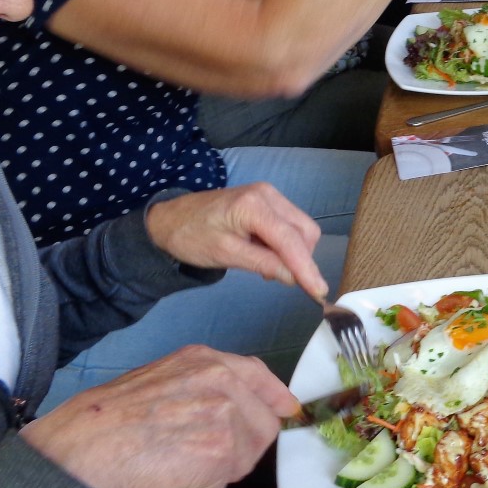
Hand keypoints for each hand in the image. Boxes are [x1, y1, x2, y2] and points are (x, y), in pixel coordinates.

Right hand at [20, 346, 295, 487]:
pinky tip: (169, 476)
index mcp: (206, 360)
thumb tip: (240, 408)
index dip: (275, 399)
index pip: (261, 375)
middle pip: (263, 426)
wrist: (79, 446)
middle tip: (195, 455)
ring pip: (245, 458)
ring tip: (174, 462)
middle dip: (238, 448)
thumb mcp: (162, 378)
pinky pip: (221, 483)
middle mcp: (221, 380)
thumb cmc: (105, 419)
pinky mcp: (219, 450)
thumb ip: (205, 385)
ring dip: (216, 471)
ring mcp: (224, 414)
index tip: (285, 411)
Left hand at [146, 183, 325, 298]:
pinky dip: (288, 244)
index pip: (290, 240)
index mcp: (254, 205)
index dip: (307, 268)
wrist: (169, 218)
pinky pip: (290, 224)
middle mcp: (268, 195)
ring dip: (296, 252)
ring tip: (271, 269)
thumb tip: (294, 278)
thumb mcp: (225, 254)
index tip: (318, 292)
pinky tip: (270, 256)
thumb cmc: (190, 236)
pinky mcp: (268, 201)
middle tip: (286, 282)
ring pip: (301, 228)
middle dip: (303, 259)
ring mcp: (270, 195)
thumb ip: (262, 263)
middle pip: (304, 231)